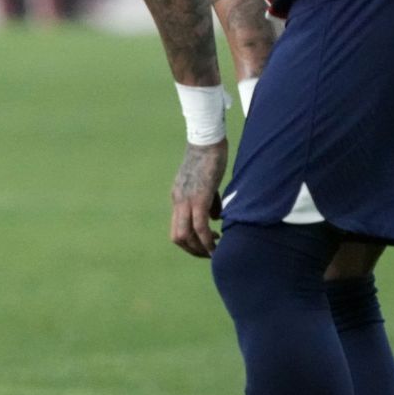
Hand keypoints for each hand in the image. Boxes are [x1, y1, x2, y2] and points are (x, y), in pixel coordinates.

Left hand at [169, 139, 227, 258]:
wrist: (207, 141)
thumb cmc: (210, 158)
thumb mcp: (206, 183)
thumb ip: (209, 202)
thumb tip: (214, 218)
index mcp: (178, 197)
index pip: (176, 228)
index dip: (189, 242)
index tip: (205, 245)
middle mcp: (178, 201)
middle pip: (177, 237)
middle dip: (193, 250)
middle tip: (209, 253)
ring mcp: (186, 200)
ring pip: (185, 235)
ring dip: (200, 248)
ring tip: (214, 251)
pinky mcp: (199, 197)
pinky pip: (199, 226)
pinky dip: (207, 239)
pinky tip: (216, 243)